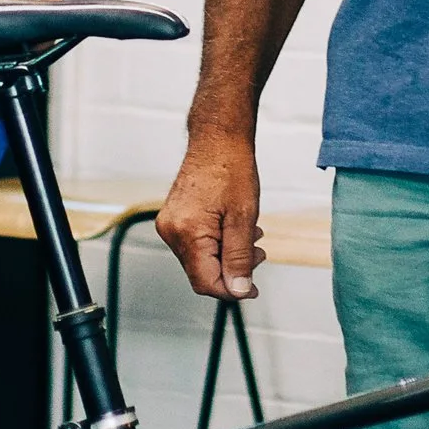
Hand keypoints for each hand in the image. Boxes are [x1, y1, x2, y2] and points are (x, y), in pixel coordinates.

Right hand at [158, 132, 263, 300]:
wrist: (217, 138)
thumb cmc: (231, 169)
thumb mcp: (243, 217)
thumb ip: (239, 257)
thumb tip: (238, 290)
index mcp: (186, 233)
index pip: (206, 283)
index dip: (232, 290)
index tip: (252, 287)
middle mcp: (171, 232)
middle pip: (202, 273)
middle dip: (233, 270)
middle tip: (258, 253)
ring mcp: (169, 225)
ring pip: (200, 260)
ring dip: (227, 255)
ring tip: (251, 237)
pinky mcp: (173, 219)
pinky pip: (195, 244)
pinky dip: (217, 244)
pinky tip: (234, 229)